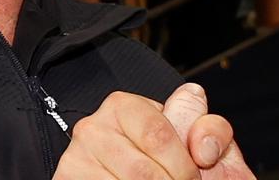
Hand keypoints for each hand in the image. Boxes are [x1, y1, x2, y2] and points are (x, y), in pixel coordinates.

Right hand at [52, 85, 251, 178]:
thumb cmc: (174, 170)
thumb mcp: (201, 148)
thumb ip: (212, 131)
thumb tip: (202, 145)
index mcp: (125, 106)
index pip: (158, 135)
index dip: (183, 166)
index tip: (193, 178)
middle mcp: (93, 126)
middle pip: (141, 170)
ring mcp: (77, 156)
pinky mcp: (66, 178)